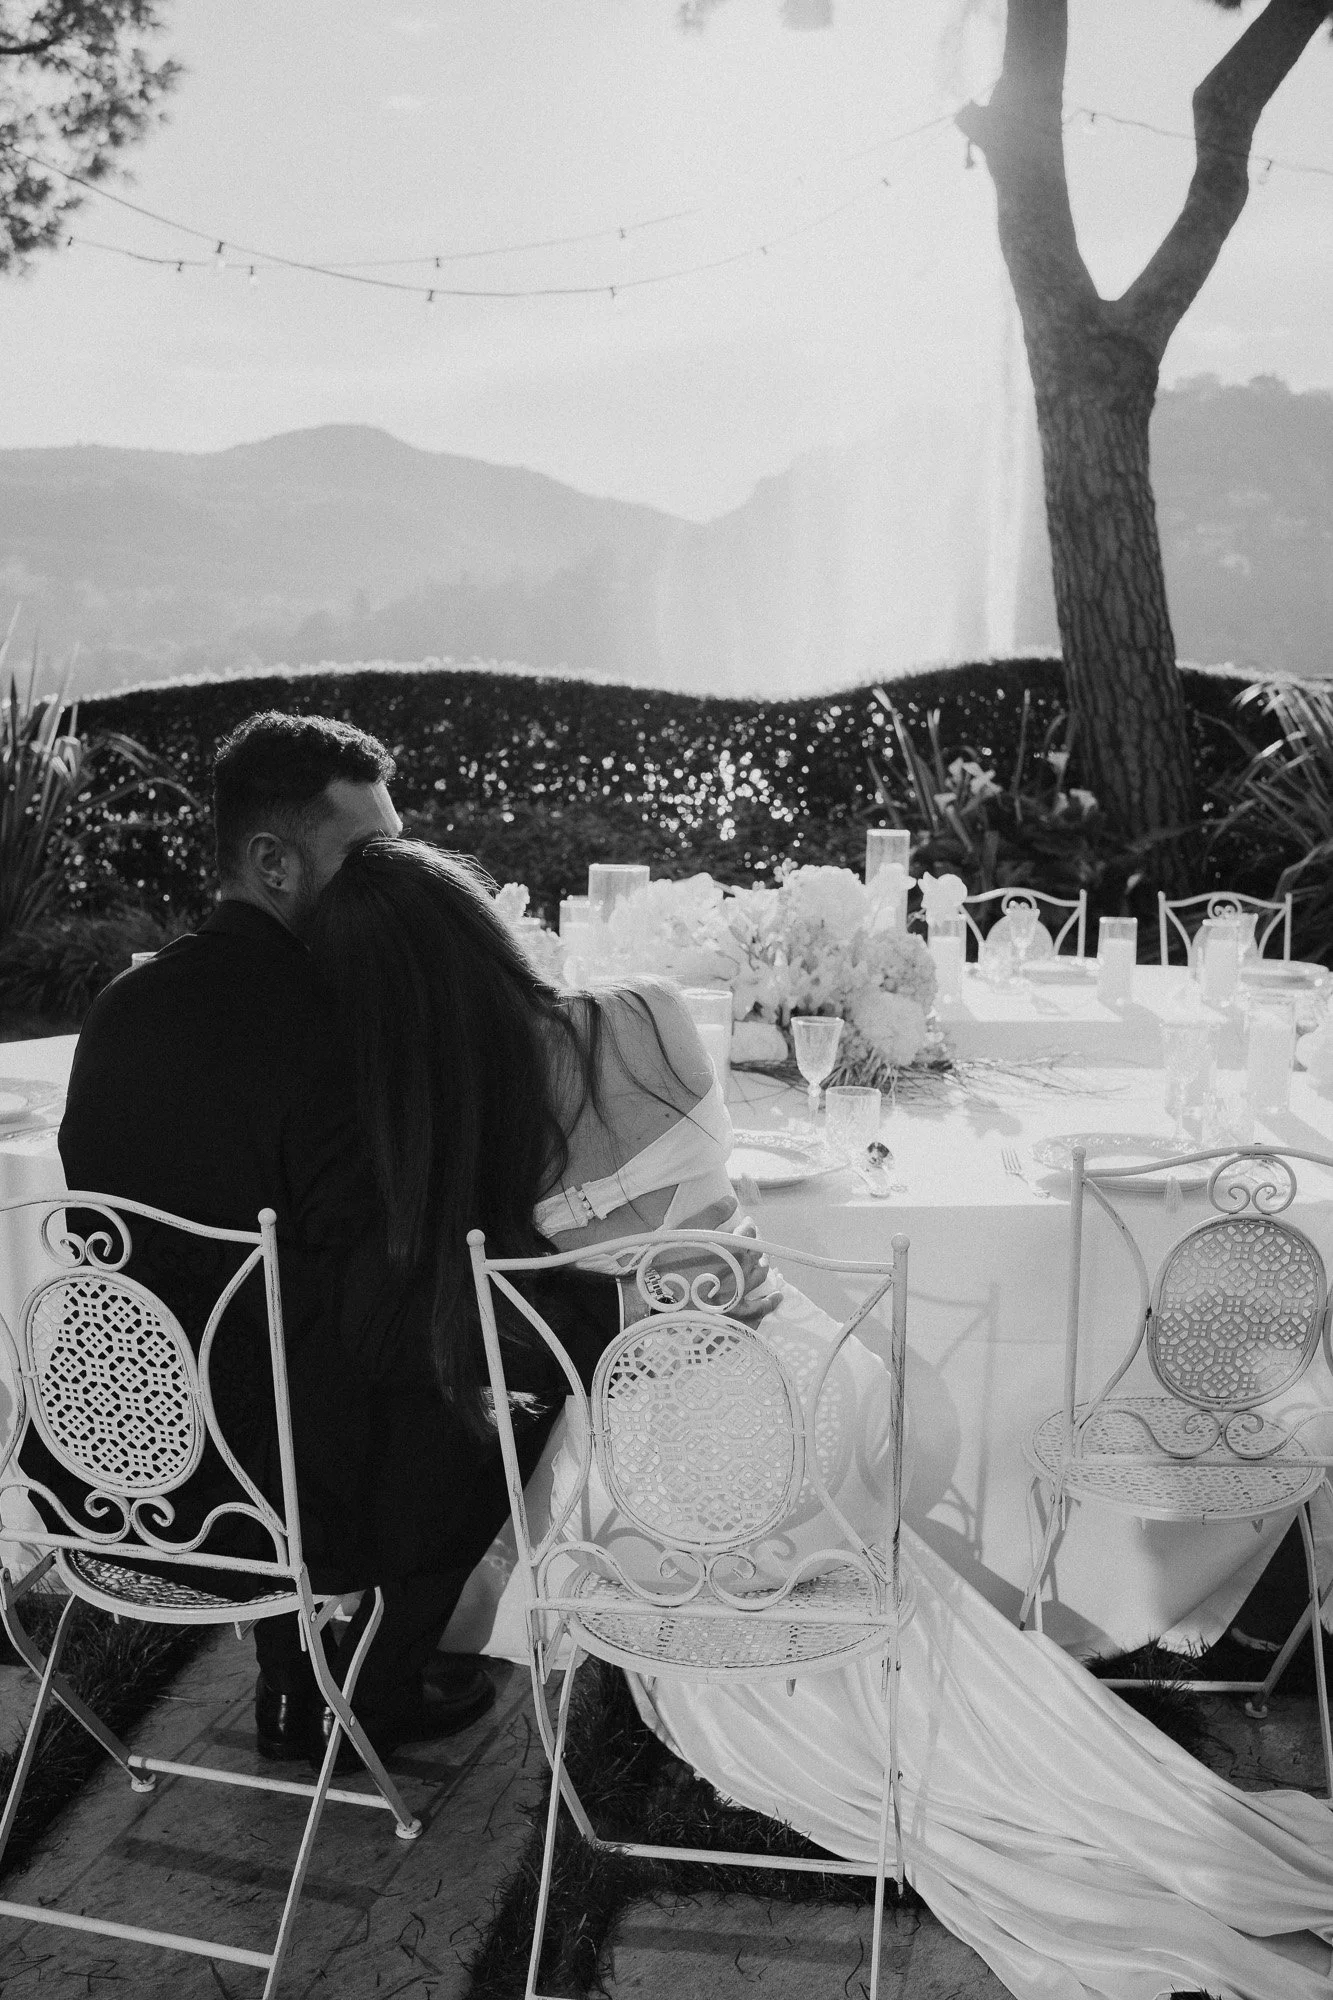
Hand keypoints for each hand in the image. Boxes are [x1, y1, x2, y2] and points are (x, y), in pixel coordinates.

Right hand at [617, 1217, 779, 1328]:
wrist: (659, 1298)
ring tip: (764, 1264)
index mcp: (733, 1248)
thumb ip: (714, 1213)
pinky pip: (758, 1309)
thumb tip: (732, 1200)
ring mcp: (739, 1294)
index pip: (748, 1233)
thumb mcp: (690, 1229)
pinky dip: (768, 1303)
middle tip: (752, 1241)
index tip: (745, 1223)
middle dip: (756, 1245)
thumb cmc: (672, 1261)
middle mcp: (742, 1271)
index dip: (747, 1226)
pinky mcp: (733, 1313)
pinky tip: (776, 1298)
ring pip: (759, 1277)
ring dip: (763, 1267)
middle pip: (756, 1254)